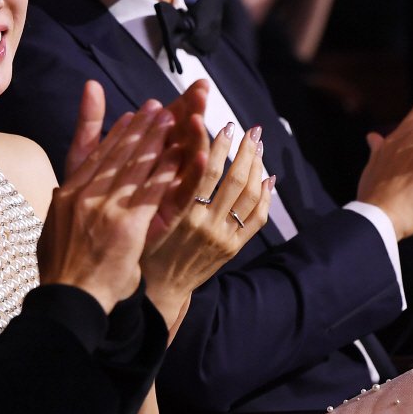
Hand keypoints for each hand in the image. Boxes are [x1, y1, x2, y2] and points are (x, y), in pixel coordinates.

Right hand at [41, 89, 178, 312]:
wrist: (69, 298)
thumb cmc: (62, 271)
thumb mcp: (53, 229)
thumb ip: (62, 204)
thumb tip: (63, 189)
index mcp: (67, 194)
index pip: (95, 155)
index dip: (116, 134)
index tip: (131, 116)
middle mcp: (84, 195)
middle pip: (117, 153)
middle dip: (140, 128)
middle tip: (158, 107)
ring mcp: (105, 208)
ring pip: (136, 166)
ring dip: (157, 140)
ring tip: (173, 120)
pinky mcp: (127, 225)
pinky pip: (152, 191)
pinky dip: (167, 170)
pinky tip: (182, 155)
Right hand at [141, 121, 272, 328]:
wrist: (160, 290)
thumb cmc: (145, 248)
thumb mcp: (145, 217)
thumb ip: (159, 187)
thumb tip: (172, 147)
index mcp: (180, 214)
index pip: (203, 171)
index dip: (213, 145)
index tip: (220, 124)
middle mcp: (205, 225)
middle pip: (233, 179)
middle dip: (242, 149)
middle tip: (247, 128)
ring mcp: (223, 237)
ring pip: (249, 195)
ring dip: (256, 166)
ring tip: (257, 144)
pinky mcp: (234, 247)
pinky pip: (257, 218)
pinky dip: (265, 196)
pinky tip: (267, 177)